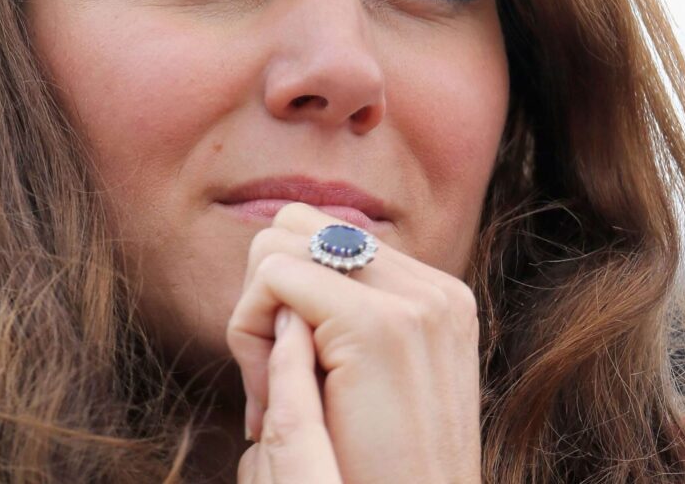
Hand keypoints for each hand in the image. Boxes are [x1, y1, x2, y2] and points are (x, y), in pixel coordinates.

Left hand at [227, 202, 481, 483]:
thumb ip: (339, 320)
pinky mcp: (376, 323)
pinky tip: (268, 392)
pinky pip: (272, 277)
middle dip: (266, 290)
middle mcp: (434, 288)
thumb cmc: (375, 474)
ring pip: (278, 242)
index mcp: (436, 297)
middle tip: (270, 372)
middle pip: (297, 225)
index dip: (286, 294)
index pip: (325, 237)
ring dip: (256, 310)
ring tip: (273, 385)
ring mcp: (414, 301)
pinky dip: (248, 329)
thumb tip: (276, 260)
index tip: (287, 368)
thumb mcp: (364, 383)